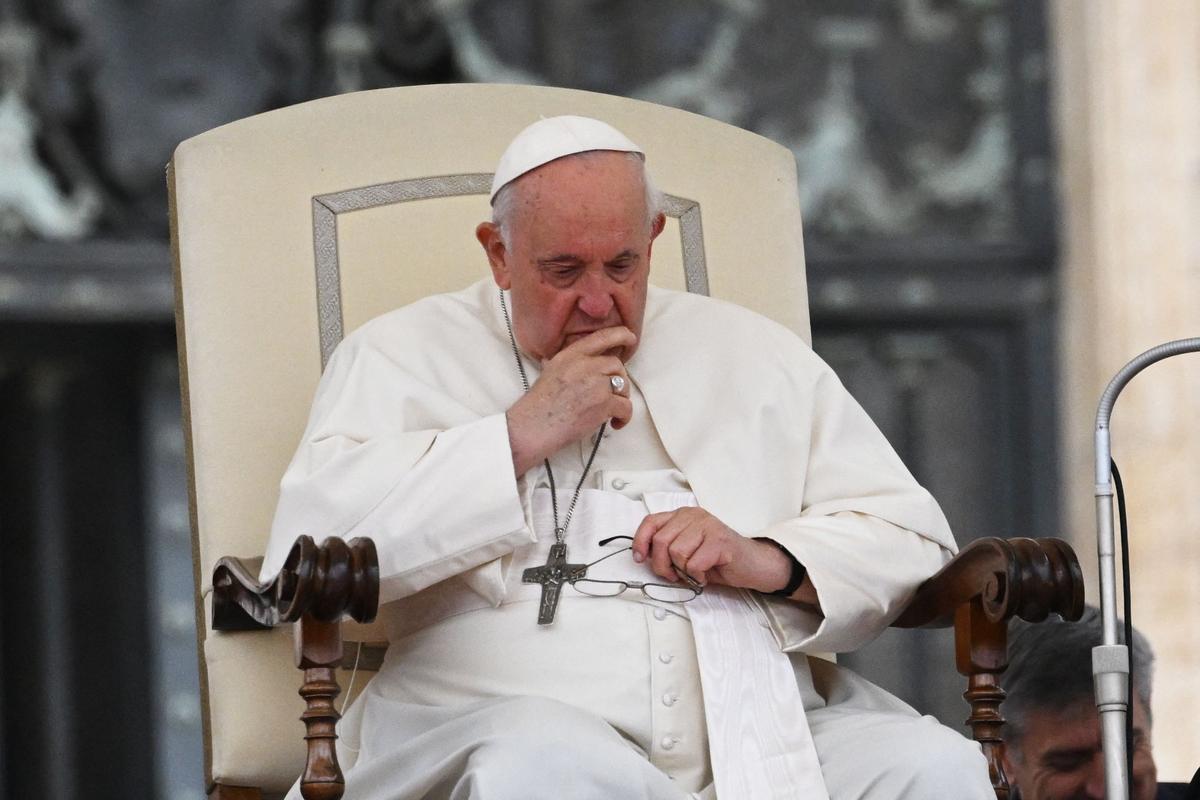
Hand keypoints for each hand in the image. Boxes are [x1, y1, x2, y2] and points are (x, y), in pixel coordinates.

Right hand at [506, 326, 635, 476]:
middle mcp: (585, 365)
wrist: (533, 427)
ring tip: (610, 410)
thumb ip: (562, 364)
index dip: (621, 334)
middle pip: (617, 364)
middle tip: (612, 393)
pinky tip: (615, 423)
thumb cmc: (537, 406)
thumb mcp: (548, 373)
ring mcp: (596, 384)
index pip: (602, 337)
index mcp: (571, 355)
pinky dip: (624, 417)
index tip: (630, 338)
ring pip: (624, 385)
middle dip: (619, 378)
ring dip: (621, 398)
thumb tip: (559, 361)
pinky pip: (626, 406)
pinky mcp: (604, 404)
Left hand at [631, 507, 795, 595]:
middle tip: (675, 575)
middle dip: (662, 565)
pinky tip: (706, 574)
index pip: (651, 522)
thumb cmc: (719, 560)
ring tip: (695, 573)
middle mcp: (695, 516)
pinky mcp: (720, 540)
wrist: (754, 565)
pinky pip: (693, 564)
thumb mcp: (687, 551)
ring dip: (682, 571)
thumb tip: (644, 557)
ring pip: (676, 553)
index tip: (640, 558)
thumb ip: (667, 548)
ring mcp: (708, 526)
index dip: (640, 541)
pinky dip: (697, 576)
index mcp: (684, 515)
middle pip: (661, 541)